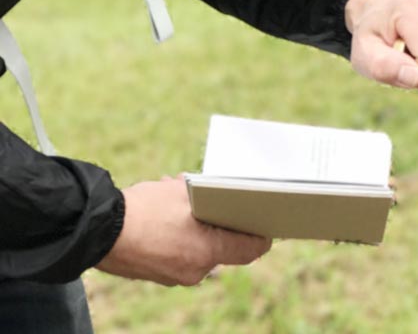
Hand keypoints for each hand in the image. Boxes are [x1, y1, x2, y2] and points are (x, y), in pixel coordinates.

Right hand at [95, 176, 269, 286]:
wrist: (97, 230)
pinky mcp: (157, 275)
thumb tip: (224, 194)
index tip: (269, 222)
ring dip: (198, 226)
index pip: (251, 249)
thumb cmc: (146, 208)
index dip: (262, 234)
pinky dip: (181, 235)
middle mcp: (194, 271)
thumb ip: (212, 197)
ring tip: (184, 200)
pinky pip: (179, 253)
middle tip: (220, 198)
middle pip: (224, 248)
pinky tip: (167, 213)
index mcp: (207, 251)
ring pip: (199, 248)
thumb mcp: (186, 192)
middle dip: (222, 221)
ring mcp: (174, 276)